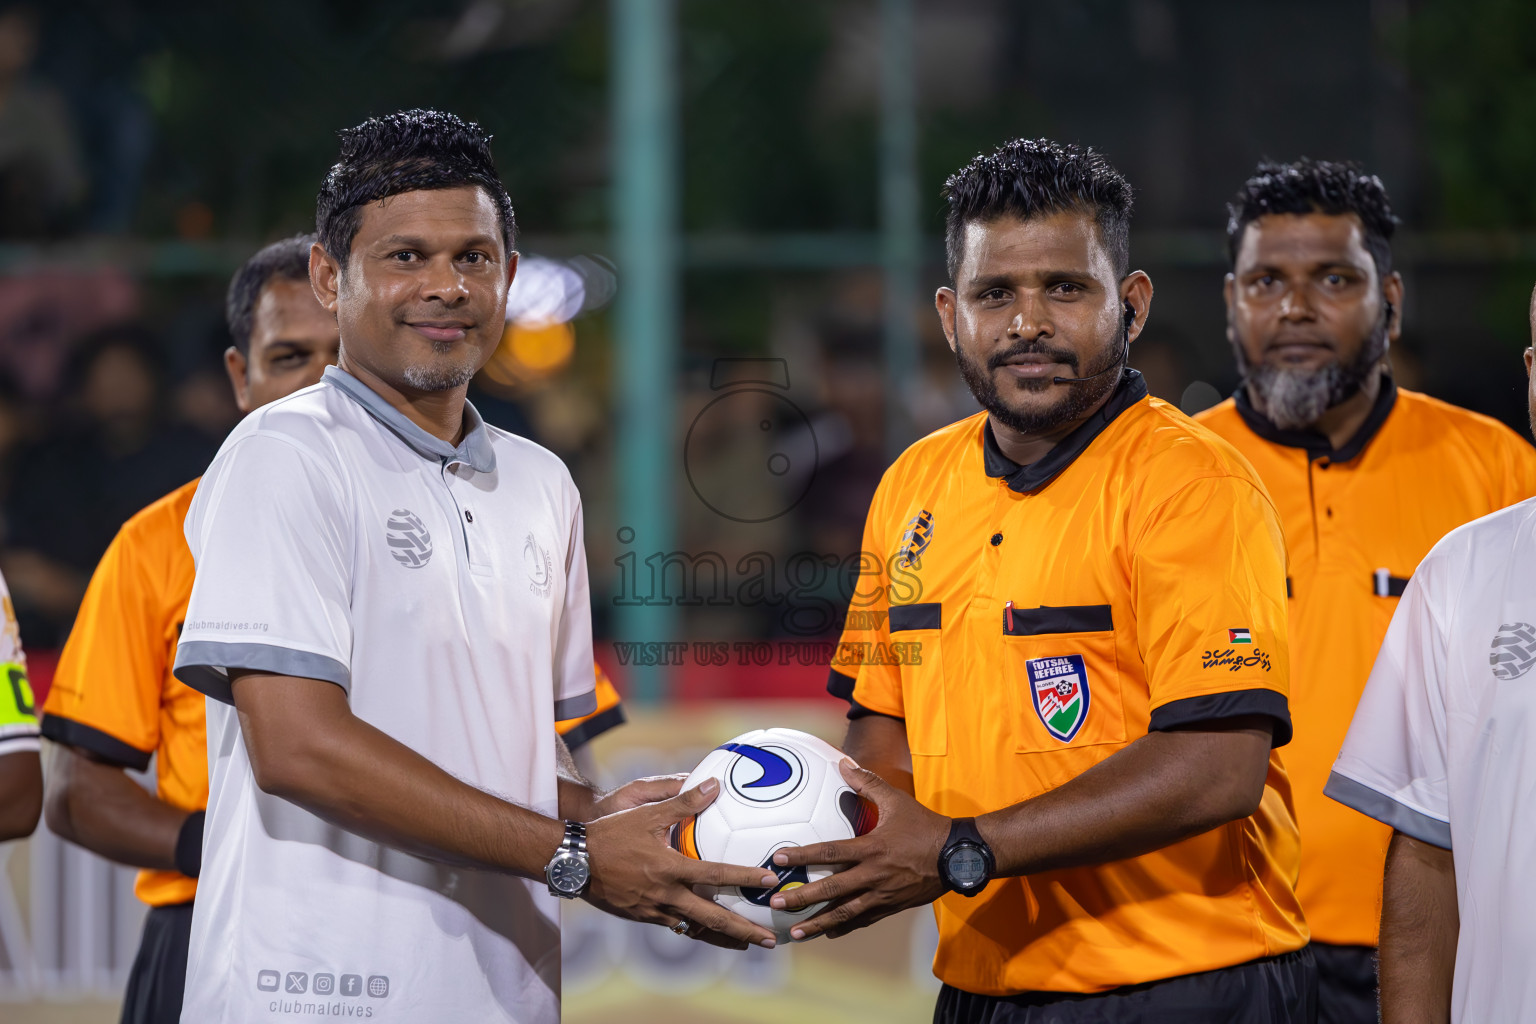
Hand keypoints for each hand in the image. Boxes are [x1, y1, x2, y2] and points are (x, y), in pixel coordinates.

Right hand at [584, 778, 781, 947]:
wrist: (573, 862)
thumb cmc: (610, 834)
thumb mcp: (647, 814)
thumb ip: (683, 802)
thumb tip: (714, 785)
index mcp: (670, 869)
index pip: (715, 876)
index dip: (744, 878)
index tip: (770, 882)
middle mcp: (666, 895)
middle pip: (713, 918)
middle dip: (744, 930)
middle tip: (770, 940)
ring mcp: (654, 910)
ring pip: (696, 929)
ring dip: (723, 938)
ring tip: (746, 944)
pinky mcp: (643, 917)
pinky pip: (676, 927)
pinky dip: (697, 932)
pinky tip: (708, 931)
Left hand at [768, 759, 949, 939]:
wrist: (958, 856)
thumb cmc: (925, 826)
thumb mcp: (897, 800)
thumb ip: (868, 783)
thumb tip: (844, 763)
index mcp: (871, 848)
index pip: (829, 852)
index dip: (802, 855)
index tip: (779, 858)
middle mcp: (873, 875)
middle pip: (831, 890)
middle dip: (802, 898)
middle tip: (777, 904)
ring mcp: (882, 895)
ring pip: (844, 914)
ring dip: (818, 923)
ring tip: (795, 931)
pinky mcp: (891, 906)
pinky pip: (863, 920)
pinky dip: (844, 927)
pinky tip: (827, 933)